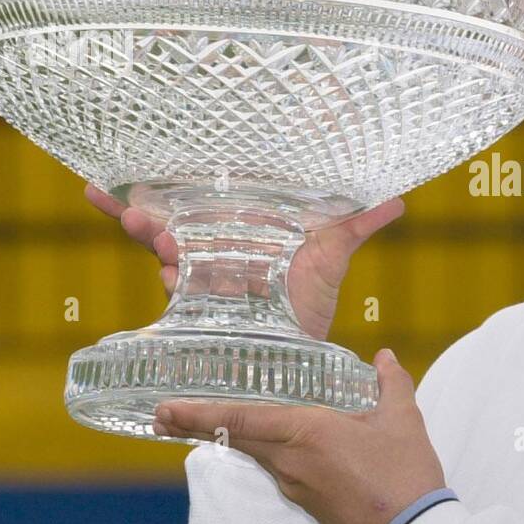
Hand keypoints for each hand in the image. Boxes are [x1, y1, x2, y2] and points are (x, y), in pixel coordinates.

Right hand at [84, 184, 404, 340]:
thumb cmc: (311, 297)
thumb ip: (357, 225)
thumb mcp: (333, 254)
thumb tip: (397, 200)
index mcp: (230, 237)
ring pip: (167, 260)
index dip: (157, 192)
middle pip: (166, 230)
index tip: (126, 175)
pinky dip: (171, 288)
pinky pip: (178, 302)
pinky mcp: (206, 318)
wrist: (309, 348)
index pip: (187, 207)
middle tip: (131, 208)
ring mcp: (203, 288)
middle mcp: (208, 258)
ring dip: (155, 245)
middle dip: (144, 217)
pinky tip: (169, 277)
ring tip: (150, 234)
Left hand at [152, 348, 446, 523]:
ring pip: (255, 454)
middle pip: (235, 438)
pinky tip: (271, 445)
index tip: (166, 409)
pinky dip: (262, 452)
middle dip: (196, 425)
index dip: (200, 413)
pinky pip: (276, 470)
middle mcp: (291, 461)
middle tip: (165, 415)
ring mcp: (296, 486)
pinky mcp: (307, 504)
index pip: (242, 419)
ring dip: (231, 437)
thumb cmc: (404, 474)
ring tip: (211, 423)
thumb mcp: (403, 420)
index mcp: (307, 433)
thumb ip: (391, 383)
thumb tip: (384, 357)